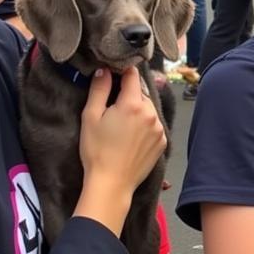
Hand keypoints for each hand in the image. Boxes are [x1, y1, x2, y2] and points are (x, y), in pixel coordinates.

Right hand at [80, 66, 165, 194]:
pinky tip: (131, 137)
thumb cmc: (96, 150)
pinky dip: (145, 126)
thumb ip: (99, 90)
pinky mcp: (163, 142)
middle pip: (141, 94)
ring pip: (148, 109)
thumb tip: (105, 70)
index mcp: (132, 104)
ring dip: (138, 111)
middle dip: (128, 96)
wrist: (111, 182)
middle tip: (113, 109)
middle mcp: (151, 113)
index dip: (122, 72)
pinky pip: (154, 125)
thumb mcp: (90, 116)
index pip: (132, 76)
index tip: (114, 73)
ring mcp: (159, 129)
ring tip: (122, 126)